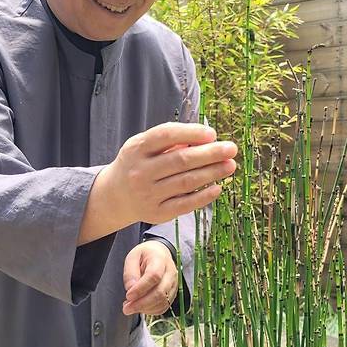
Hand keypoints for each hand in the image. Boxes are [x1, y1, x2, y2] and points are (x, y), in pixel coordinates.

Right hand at [104, 122, 237, 226]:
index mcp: (136, 149)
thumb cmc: (139, 163)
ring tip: (230, 165)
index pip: (166, 135)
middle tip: (231, 149)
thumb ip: (171, 140)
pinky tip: (218, 187)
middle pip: (180, 160)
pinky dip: (203, 196)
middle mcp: (139, 172)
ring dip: (212, 173)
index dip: (191, 133)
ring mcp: (147, 195)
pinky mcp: (156, 214)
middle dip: (210, 154)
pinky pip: (185, 205)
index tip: (212, 133)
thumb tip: (207, 140)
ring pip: (186, 182)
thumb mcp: (144, 146)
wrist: (115, 196)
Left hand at [122, 240, 178, 316]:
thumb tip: (130, 289)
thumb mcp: (132, 257)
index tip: (128, 296)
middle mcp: (171, 272)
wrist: (159, 254)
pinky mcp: (172, 293)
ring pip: (162, 302)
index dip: (140, 289)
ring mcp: (173, 284)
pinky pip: (164, 306)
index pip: (154, 276)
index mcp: (160, 259)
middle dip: (141, 303)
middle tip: (126, 308)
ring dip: (145, 308)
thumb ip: (130, 272)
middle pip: (160, 292)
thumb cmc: (145, 255)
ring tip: (131, 307)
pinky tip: (140, 307)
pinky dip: (151, 310)